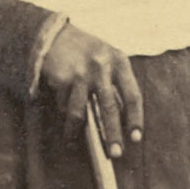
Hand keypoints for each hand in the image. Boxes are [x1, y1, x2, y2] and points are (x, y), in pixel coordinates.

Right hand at [32, 21, 143, 151]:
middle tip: (115, 154)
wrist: (53, 34)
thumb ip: (115, 84)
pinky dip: (62, 112)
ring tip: (73, 144)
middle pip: (109, 108)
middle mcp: (101, 66)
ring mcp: (80, 72)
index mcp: (119, 61)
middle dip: (112, 134)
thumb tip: (121, 121)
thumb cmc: (86, 52)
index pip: (132, 95)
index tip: (136, 138)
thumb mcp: (107, 60)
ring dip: (76, 132)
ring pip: (80, 112)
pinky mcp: (61, 77)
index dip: (135, 119)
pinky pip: (63, 105)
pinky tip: (60, 112)